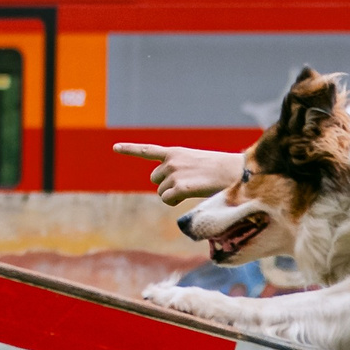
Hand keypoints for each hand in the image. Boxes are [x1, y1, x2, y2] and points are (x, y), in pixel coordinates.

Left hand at [113, 142, 245, 205]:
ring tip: (192, 189)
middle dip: (166, 185)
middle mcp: (171, 161)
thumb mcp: (195, 162)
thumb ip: (179, 169)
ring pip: (161, 192)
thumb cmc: (219, 169)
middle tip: (186, 185)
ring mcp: (174, 174)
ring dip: (172, 195)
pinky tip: (189, 196)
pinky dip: (176, 202)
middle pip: (155, 180)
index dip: (130, 149)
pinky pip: (168, 200)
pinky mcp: (180, 188)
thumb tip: (169, 188)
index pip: (147, 150)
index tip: (115, 147)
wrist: (234, 172)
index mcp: (175, 152)